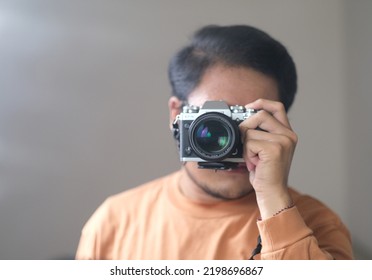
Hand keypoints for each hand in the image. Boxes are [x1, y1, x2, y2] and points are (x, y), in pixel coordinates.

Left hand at [239, 99, 297, 218]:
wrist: (272, 192)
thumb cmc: (266, 173)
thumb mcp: (264, 150)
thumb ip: (260, 134)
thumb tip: (243, 122)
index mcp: (287, 133)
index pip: (277, 107)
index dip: (261, 103)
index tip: (248, 106)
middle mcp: (288, 135)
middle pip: (260, 115)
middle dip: (246, 127)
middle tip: (245, 143)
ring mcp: (283, 141)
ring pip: (250, 131)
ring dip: (245, 147)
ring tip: (254, 159)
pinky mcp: (275, 149)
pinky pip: (249, 142)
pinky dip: (246, 154)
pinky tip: (255, 164)